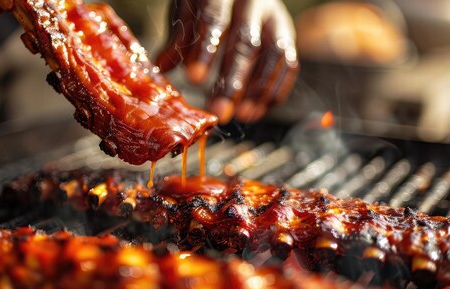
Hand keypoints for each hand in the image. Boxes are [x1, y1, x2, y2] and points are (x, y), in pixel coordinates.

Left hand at [156, 0, 298, 123]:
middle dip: (233, 81)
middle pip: (246, 43)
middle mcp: (254, 2)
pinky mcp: (287, 35)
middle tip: (219, 112)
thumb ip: (179, 37)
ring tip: (242, 116)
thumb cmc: (209, 1)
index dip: (205, 50)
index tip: (193, 79)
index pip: (215, 19)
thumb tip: (162, 68)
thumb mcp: (187, 9)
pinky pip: (288, 64)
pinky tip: (257, 111)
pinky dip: (274, 90)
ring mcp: (274, 19)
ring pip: (272, 55)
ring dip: (258, 90)